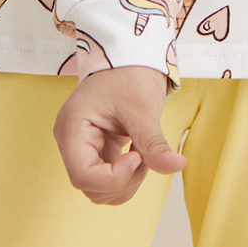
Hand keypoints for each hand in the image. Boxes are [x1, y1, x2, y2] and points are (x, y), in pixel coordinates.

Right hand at [53, 65, 185, 204]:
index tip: (137, 157)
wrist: (131, 56)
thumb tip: (177, 167)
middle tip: (144, 153)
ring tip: (143, 151)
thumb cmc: (130, 73)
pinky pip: (108, 179)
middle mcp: (71, 141)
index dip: (114, 177)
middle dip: (123, 180)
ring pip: (100, 190)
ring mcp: (82, 147)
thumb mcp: (142, 108)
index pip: (83, 175)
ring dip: (127, 181)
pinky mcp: (95, 150)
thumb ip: (154, 143)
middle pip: (91, 187)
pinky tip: (138, 152)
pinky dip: (128, 176)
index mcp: (72, 127)